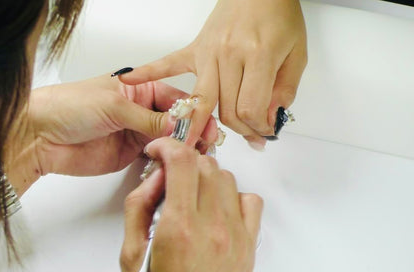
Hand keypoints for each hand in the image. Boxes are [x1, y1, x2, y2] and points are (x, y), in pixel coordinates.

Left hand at [28, 75, 217, 175]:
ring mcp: (135, 133)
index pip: (174, 97)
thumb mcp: (114, 105)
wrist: (39, 135)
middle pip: (175, 120)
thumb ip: (149, 117)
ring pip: (167, 139)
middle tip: (206, 142)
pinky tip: (175, 164)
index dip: (191, 110)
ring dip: (181, 147)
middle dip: (191, 130)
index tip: (205, 123)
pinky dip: (166, 161)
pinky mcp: (129, 154)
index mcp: (138, 89)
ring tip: (195, 155)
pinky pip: (154, 157)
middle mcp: (139, 110)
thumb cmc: (69, 106)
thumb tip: (179, 125)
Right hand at [118, 0, 306, 147]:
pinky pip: (168, 64)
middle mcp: (228, 55)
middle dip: (240, 132)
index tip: (266, 131)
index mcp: (257, 56)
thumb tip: (270, 120)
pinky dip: (147, 72)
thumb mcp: (296, 54)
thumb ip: (284, 90)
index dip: (259, 128)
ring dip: (199, 127)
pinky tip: (129, 80)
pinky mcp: (195, 48)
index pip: (250, 109)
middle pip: (226, 111)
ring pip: (201, 101)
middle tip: (251, 137)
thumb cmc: (278, 17)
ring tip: (197, 146)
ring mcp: (207, 52)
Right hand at [121, 137, 262, 271]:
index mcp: (179, 228)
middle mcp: (212, 227)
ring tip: (191, 195)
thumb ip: (138, 207)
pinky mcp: (249, 243)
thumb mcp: (133, 254)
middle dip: (183, 162)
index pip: (182, 161)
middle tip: (170, 177)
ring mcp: (235, 234)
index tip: (159, 151)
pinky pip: (250, 200)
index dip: (167, 146)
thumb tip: (156, 177)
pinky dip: (233, 195)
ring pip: (226, 177)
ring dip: (205, 177)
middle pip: (204, 164)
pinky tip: (217, 208)